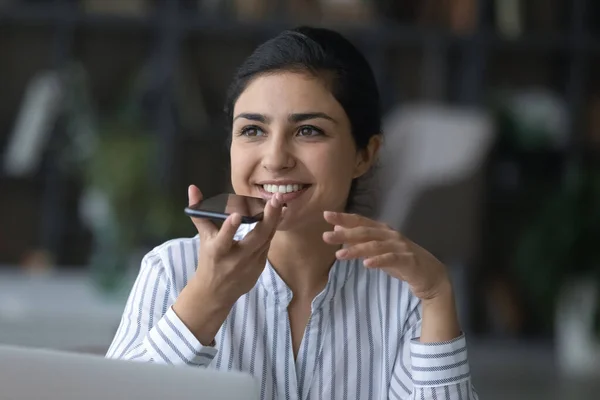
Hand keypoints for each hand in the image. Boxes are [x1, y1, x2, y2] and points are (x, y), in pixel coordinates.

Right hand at [188, 185, 283, 304]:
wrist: (216, 293)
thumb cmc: (209, 260)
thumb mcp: (203, 238)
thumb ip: (200, 212)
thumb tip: (193, 188)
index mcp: (217, 252)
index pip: (223, 240)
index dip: (229, 228)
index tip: (236, 214)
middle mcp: (235, 259)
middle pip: (256, 238)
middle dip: (268, 218)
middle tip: (276, 199)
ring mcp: (250, 265)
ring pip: (266, 239)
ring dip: (274, 221)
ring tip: (280, 202)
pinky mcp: (260, 268)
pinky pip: (267, 245)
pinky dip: (272, 230)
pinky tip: (278, 215)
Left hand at [322, 211, 449, 300]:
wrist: (430, 275)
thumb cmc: (401, 261)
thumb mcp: (378, 250)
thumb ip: (360, 240)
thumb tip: (338, 229)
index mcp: (382, 230)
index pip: (360, 221)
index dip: (344, 217)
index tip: (326, 215)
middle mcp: (390, 235)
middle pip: (365, 231)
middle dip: (345, 233)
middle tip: (326, 236)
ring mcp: (400, 247)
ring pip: (375, 245)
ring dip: (356, 249)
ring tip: (339, 255)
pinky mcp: (408, 260)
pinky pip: (391, 259)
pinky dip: (378, 261)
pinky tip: (366, 264)